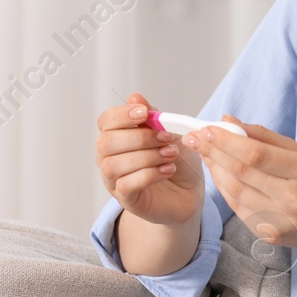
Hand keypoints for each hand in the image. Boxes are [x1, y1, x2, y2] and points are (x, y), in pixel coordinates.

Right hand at [94, 92, 203, 227]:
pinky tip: (168, 170)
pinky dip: (149, 174)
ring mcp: (115, 181)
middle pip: (106, 143)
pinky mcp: (127, 199)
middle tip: (166, 137)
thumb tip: (135, 97)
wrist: (190, 189)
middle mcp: (109, 158)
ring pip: (113, 165)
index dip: (122, 115)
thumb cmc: (176, 158)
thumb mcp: (170, 131)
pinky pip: (126, 185)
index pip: (105, 121)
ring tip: (171, 154)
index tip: (145, 113)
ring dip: (146, 156)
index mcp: (117, 137)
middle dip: (139, 137)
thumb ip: (152, 116)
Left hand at [186, 113, 296, 252]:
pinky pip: (238, 206)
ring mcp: (279, 220)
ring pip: (234, 191)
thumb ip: (265, 137)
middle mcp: (293, 199)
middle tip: (195, 137)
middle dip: (213, 152)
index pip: (256, 154)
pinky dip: (225, 187)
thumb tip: (229, 121)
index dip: (226, 141)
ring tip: (204, 152)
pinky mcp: (268, 234)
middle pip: (241, 172)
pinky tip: (219, 173)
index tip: (207, 128)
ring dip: (215, 169)